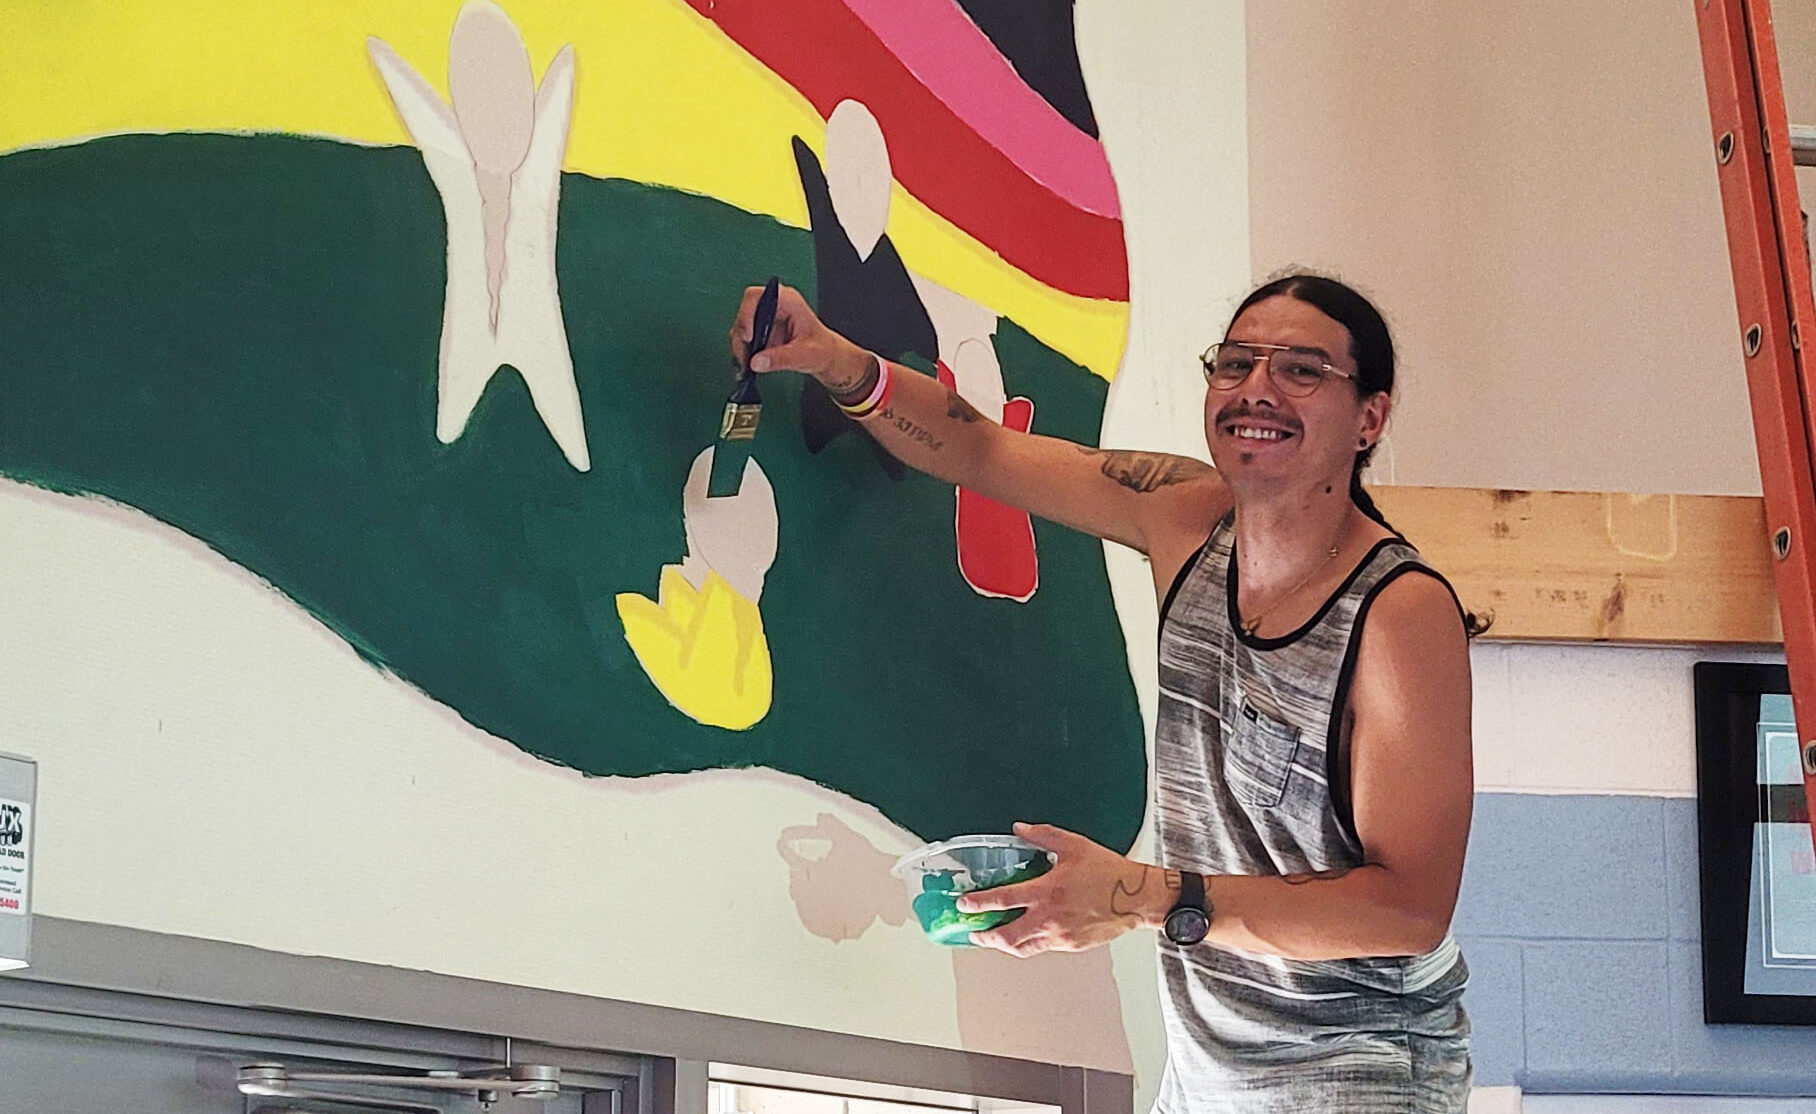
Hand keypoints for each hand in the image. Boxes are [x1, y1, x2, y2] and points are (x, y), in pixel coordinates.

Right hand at [727, 284, 872, 392]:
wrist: (823, 355)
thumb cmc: (821, 348)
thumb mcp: (805, 355)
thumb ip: (782, 358)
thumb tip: (757, 362)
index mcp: (787, 301)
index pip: (757, 296)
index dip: (747, 314)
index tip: (749, 336)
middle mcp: (773, 305)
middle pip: (744, 312)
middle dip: (742, 335)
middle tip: (746, 357)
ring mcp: (765, 317)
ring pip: (740, 326)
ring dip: (740, 346)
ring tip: (748, 364)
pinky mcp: (760, 331)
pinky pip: (742, 338)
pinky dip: (742, 351)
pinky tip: (749, 364)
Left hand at [957, 822, 1165, 956]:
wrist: (1136, 897)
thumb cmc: (1109, 872)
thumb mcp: (1073, 845)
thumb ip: (1042, 836)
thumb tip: (1019, 830)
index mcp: (1047, 891)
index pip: (1003, 900)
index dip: (979, 903)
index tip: (964, 905)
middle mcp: (1050, 917)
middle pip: (1006, 936)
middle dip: (985, 936)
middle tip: (974, 931)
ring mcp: (1060, 936)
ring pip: (1023, 948)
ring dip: (1004, 945)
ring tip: (994, 938)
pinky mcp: (1071, 945)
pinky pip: (1042, 948)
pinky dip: (1029, 943)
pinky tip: (1025, 935)